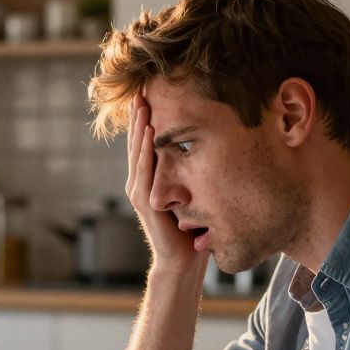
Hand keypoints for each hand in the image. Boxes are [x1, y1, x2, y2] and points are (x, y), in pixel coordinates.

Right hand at [125, 94, 207, 275]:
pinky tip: (150, 132)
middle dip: (139, 114)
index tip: (149, 93)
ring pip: (138, 152)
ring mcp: (139, 191)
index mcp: (149, 179)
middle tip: (140, 87)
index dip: (146, 118)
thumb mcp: (192, 194)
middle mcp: (140, 182)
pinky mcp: (145, 201)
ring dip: (139, 126)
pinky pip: (145, 170)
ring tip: (141, 102)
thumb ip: (191, 174)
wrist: (182, 261)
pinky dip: (146, 150)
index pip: (146, 143)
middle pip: (138, 141)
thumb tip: (212, 150)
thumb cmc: (191, 231)